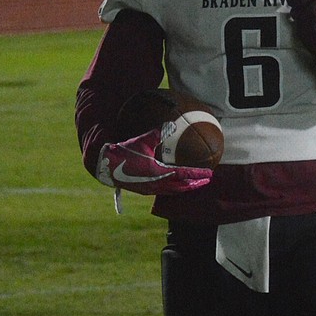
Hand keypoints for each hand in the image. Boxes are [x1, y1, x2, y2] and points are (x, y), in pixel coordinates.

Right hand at [96, 130, 212, 194]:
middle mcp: (156, 184)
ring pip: (172, 191)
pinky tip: (172, 184)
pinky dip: (172, 188)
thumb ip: (157, 133)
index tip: (209, 174)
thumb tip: (172, 124)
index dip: (197, 174)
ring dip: (183, 188)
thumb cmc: (123, 151)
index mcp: (158, 173)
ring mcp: (149, 189)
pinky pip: (162, 191)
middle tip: (206, 180)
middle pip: (180, 187)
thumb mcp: (142, 140)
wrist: (105, 165)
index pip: (184, 175)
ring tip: (192, 184)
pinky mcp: (143, 190)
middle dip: (194, 184)